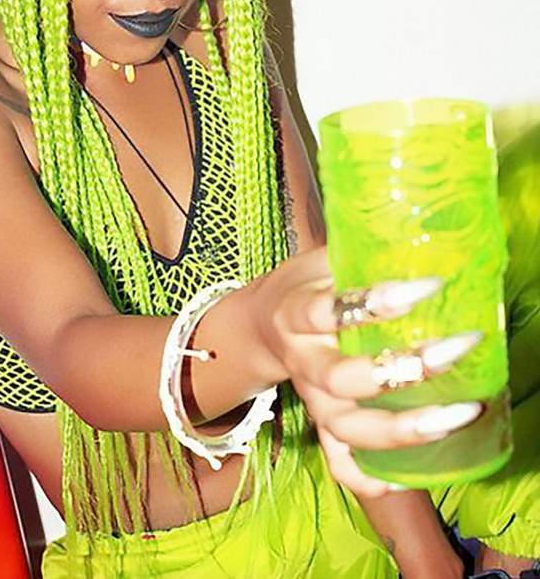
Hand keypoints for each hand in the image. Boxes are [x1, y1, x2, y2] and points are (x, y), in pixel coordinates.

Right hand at [251, 250, 482, 498]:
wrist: (258, 326)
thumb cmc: (304, 284)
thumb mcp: (320, 260)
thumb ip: (360, 254)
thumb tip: (425, 239)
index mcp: (295, 313)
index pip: (330, 311)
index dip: (377, 302)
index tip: (429, 285)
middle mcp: (302, 362)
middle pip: (342, 380)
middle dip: (400, 370)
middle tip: (454, 350)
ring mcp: (312, 401)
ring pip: (347, 430)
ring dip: (403, 430)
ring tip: (458, 414)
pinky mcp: (320, 427)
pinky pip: (340, 465)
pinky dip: (371, 478)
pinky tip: (410, 475)